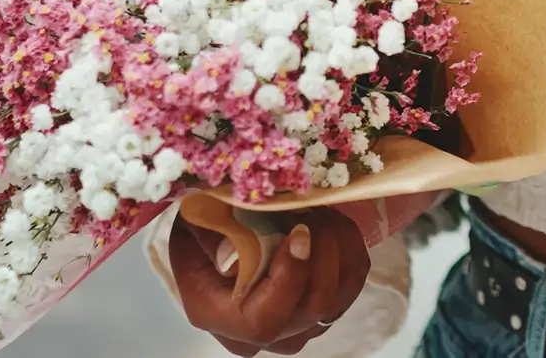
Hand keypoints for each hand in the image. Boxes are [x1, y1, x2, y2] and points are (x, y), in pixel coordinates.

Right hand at [170, 207, 370, 355]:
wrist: (215, 233)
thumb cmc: (201, 227)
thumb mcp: (193, 221)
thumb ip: (211, 230)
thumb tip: (241, 237)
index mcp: (216, 316)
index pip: (262, 322)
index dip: (288, 280)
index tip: (298, 233)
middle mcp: (258, 335)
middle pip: (312, 308)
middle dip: (323, 249)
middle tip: (311, 209)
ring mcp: (294, 327)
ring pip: (339, 295)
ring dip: (338, 244)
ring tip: (318, 210)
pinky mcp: (322, 310)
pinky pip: (352, 282)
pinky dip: (348, 247)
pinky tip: (328, 222)